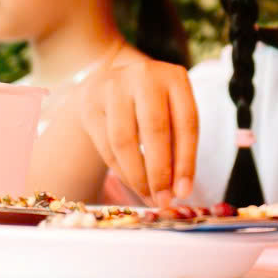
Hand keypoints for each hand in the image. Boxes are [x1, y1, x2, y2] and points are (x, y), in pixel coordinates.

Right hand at [70, 56, 196, 203]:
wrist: (111, 83)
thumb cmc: (152, 106)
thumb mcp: (172, 114)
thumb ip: (177, 146)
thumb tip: (177, 191)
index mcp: (175, 77)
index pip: (186, 123)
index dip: (186, 161)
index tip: (184, 192)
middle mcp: (144, 76)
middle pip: (154, 130)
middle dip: (159, 173)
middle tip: (164, 201)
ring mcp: (114, 86)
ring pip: (125, 140)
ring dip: (137, 176)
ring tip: (149, 197)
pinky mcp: (91, 103)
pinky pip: (106, 145)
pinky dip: (121, 171)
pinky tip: (133, 185)